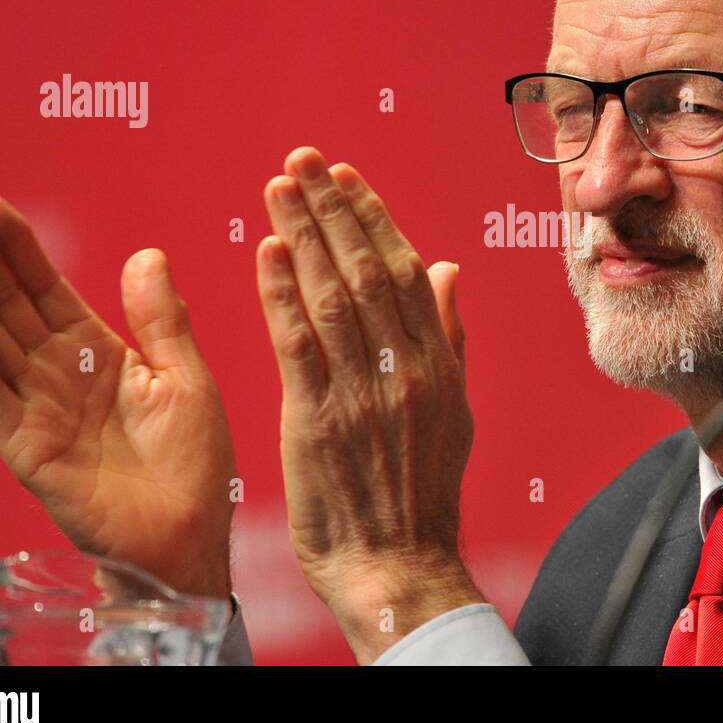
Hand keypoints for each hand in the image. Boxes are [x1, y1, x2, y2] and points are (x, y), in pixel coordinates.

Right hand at [0, 192, 237, 599]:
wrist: (192, 534)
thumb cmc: (194, 466)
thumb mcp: (186, 378)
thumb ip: (162, 319)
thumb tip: (147, 254)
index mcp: (95, 354)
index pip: (44, 289)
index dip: (16, 248)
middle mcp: (55, 376)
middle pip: (4, 303)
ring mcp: (35, 409)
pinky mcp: (25, 446)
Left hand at [256, 147, 481, 662]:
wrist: (397, 564)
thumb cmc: (420, 492)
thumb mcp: (455, 411)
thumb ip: (449, 337)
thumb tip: (448, 269)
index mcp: (438, 364)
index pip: (407, 271)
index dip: (374, 218)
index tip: (346, 176)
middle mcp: (405, 370)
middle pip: (369, 270)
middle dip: (333, 208)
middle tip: (304, 158)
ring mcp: (363, 394)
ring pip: (332, 295)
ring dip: (302, 234)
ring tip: (280, 185)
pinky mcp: (318, 421)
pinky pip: (298, 344)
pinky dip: (281, 293)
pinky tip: (267, 252)